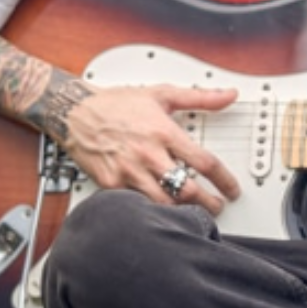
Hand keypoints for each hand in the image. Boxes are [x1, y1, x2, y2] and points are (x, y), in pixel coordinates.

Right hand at [62, 84, 242, 213]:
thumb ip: (200, 98)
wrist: (74, 111)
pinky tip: (161, 213)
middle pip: (186, 190)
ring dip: (181, 212)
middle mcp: (148, 154)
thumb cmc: (117, 104)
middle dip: (207, 204)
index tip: (232, 190)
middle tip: (216, 207)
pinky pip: (136, 205)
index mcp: (163, 132)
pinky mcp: (110, 184)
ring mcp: (128, 172)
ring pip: (162, 204)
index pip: (204, 163)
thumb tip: (229, 95)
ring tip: (192, 213)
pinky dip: (151, 211)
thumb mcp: (162, 94)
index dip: (224, 181)